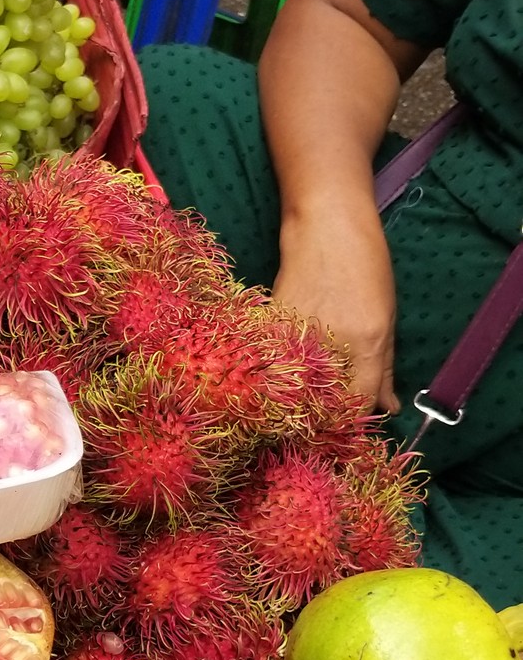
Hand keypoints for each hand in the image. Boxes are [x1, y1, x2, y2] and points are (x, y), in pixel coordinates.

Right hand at [274, 201, 399, 414]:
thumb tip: (388, 408)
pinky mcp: (272, 327)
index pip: (359, 405)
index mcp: (369, 344)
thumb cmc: (365, 265)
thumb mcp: (386, 317)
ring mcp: (299, 336)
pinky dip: (280, 372)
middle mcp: (333, 345)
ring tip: (303, 397)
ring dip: (300, 397)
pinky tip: (284, 370)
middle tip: (324, 422)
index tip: (349, 434)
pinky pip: (275, 364)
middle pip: (323, 403)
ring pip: (295, 387)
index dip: (354, 425)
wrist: (325, 225)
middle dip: (324, 417)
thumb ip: (384, 367)